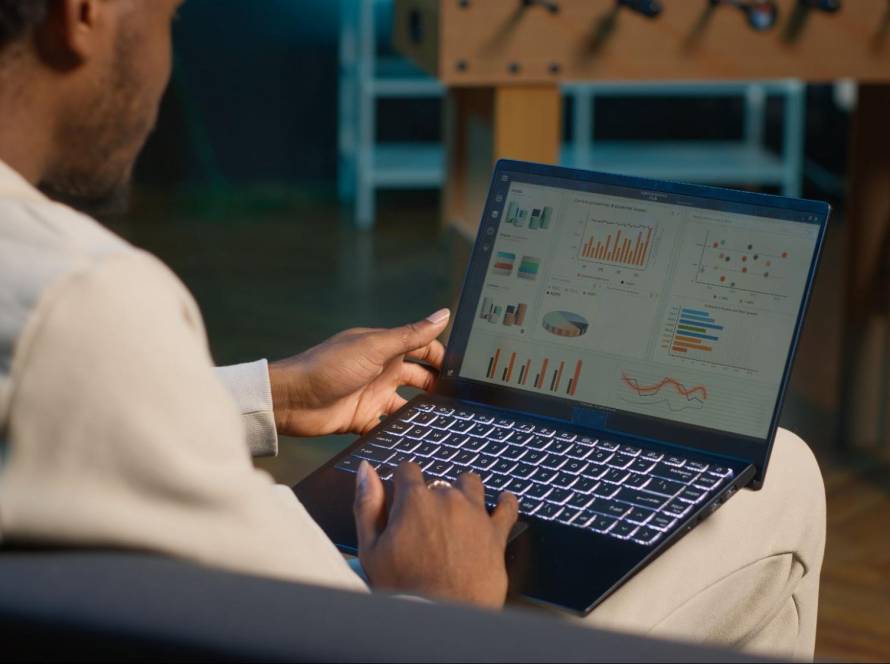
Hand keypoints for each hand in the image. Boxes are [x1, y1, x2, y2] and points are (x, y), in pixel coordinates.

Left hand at [268, 309, 449, 436]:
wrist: (291, 400)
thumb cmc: (327, 366)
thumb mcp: (374, 348)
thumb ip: (410, 335)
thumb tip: (443, 315)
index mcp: (386, 348)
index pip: (423, 348)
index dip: (443, 357)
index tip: (464, 371)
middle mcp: (382, 370)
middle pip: (419, 377)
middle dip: (437, 386)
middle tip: (459, 400)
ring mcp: (373, 395)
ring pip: (407, 404)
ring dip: (421, 412)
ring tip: (442, 422)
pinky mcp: (363, 418)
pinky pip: (388, 426)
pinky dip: (400, 431)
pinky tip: (415, 438)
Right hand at [353, 460, 518, 608]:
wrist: (441, 618)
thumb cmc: (403, 588)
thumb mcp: (370, 548)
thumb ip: (367, 504)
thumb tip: (366, 470)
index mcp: (414, 500)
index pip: (408, 470)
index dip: (403, 481)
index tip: (403, 493)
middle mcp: (447, 499)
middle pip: (439, 482)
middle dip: (432, 496)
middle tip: (427, 522)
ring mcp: (475, 514)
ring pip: (471, 484)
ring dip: (464, 492)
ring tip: (459, 509)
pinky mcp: (496, 533)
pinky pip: (507, 507)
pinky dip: (505, 502)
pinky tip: (503, 501)